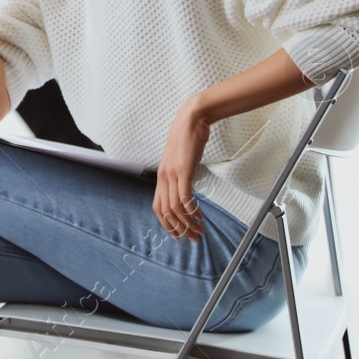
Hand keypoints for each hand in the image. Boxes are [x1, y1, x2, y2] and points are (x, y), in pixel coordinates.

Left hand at [154, 97, 211, 241]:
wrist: (191, 120)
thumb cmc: (188, 139)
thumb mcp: (181, 161)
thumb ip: (180, 176)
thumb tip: (186, 191)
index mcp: (161, 176)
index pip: (158, 207)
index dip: (166, 224)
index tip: (178, 235)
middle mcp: (163, 177)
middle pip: (165, 211)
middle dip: (178, 229)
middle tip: (193, 238)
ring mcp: (172, 173)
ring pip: (175, 207)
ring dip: (188, 223)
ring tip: (200, 230)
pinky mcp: (184, 170)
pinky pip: (184, 196)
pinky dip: (191, 210)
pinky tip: (199, 216)